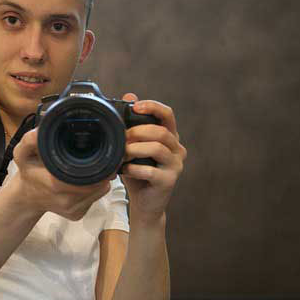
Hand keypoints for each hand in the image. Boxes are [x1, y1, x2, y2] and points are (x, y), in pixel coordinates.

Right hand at [11, 128, 112, 220]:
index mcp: (55, 184)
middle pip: (97, 184)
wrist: (26, 197)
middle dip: (102, 170)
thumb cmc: (28, 172)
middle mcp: (66, 201)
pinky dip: (95, 188)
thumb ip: (30, 140)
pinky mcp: (77, 215)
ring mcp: (72, 210)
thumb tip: (41, 130)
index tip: (102, 154)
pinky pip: (95, 198)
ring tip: (90, 168)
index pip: (86, 177)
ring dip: (99, 179)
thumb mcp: (22, 153)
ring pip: (100, 191)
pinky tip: (84, 181)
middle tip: (101, 157)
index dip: (98, 166)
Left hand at [121, 93, 186, 224]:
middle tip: (122, 138)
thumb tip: (129, 96)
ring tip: (122, 154)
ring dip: (135, 149)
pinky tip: (125, 170)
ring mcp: (176, 165)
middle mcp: (177, 149)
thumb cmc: (138, 172)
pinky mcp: (170, 181)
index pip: (168, 114)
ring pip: (157, 148)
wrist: (144, 203)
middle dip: (138, 131)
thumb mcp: (132, 146)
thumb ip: (132, 124)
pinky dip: (134, 169)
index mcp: (170, 137)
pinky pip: (151, 171)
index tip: (135, 107)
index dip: (153, 107)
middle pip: (161, 131)